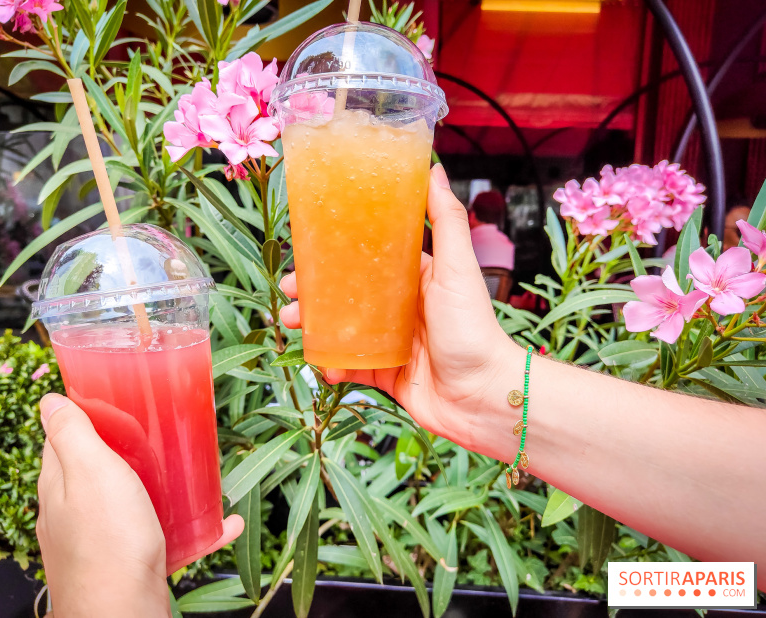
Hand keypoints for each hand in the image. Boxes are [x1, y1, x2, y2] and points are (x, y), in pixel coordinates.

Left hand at [37, 393, 243, 616]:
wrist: (123, 613)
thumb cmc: (107, 541)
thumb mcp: (90, 470)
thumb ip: (72, 434)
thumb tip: (49, 400)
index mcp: (60, 485)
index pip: (64, 438)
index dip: (88, 415)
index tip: (119, 400)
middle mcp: (74, 513)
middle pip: (101, 469)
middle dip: (133, 450)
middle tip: (165, 435)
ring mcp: (102, 539)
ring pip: (135, 503)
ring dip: (166, 488)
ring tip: (195, 477)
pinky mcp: (130, 562)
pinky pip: (163, 535)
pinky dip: (192, 528)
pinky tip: (222, 523)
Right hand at [279, 164, 519, 455]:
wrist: (482, 397)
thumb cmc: (474, 329)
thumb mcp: (456, 268)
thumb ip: (445, 220)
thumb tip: (434, 169)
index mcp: (416, 278)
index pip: (370, 257)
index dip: (338, 252)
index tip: (309, 248)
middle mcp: (402, 307)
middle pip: (349, 293)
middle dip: (315, 291)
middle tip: (291, 290)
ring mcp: (392, 341)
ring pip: (343, 328)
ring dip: (314, 325)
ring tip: (292, 322)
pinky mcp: (386, 373)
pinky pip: (350, 366)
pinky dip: (331, 363)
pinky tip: (321, 361)